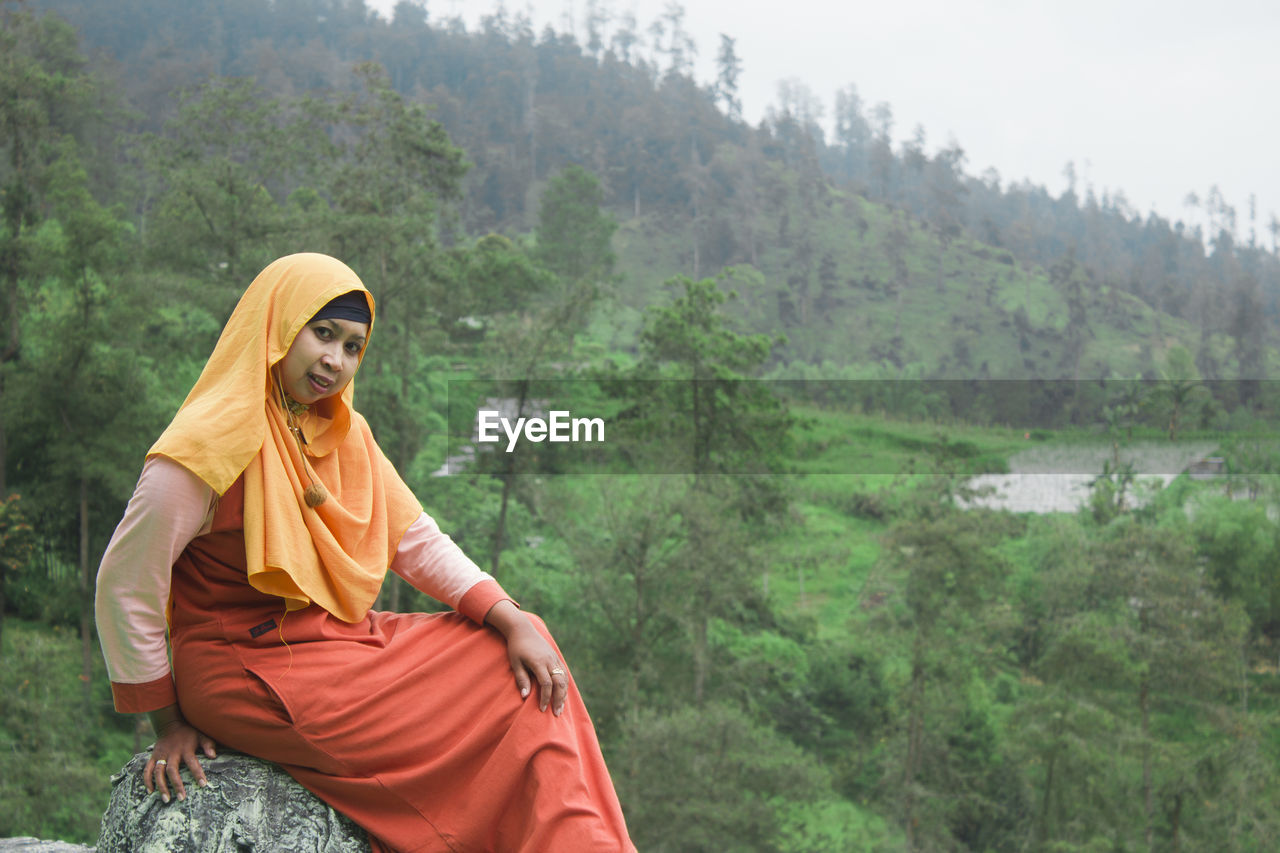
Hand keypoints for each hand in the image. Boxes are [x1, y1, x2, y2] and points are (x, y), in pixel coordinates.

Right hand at [144, 710, 216, 802]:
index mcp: (185, 749)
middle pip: (172, 770)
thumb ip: (208, 745)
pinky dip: (147, 781)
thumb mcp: (201, 735)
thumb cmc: (189, 733)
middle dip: (176, 785)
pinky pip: (147, 770)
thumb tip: (213, 756)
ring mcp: (161, 755)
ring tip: (167, 800)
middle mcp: (172, 753)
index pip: (192, 762)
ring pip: (158, 772)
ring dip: (161, 786)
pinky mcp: (152, 757)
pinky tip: (151, 792)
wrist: (170, 724)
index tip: (203, 785)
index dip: (197, 773)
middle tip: (181, 798)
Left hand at [485, 601, 568, 715]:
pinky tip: (562, 694)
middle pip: (559, 683)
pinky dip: (565, 685)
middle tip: (556, 714)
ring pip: (564, 679)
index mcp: (539, 662)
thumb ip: (521, 679)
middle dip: (559, 699)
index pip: (546, 684)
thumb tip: (525, 697)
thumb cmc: (516, 647)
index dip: (545, 698)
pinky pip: (564, 673)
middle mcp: (550, 660)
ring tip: (560, 707)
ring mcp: (555, 658)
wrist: (523, 629)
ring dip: (564, 694)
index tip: (542, 710)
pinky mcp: (556, 657)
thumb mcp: (515, 663)